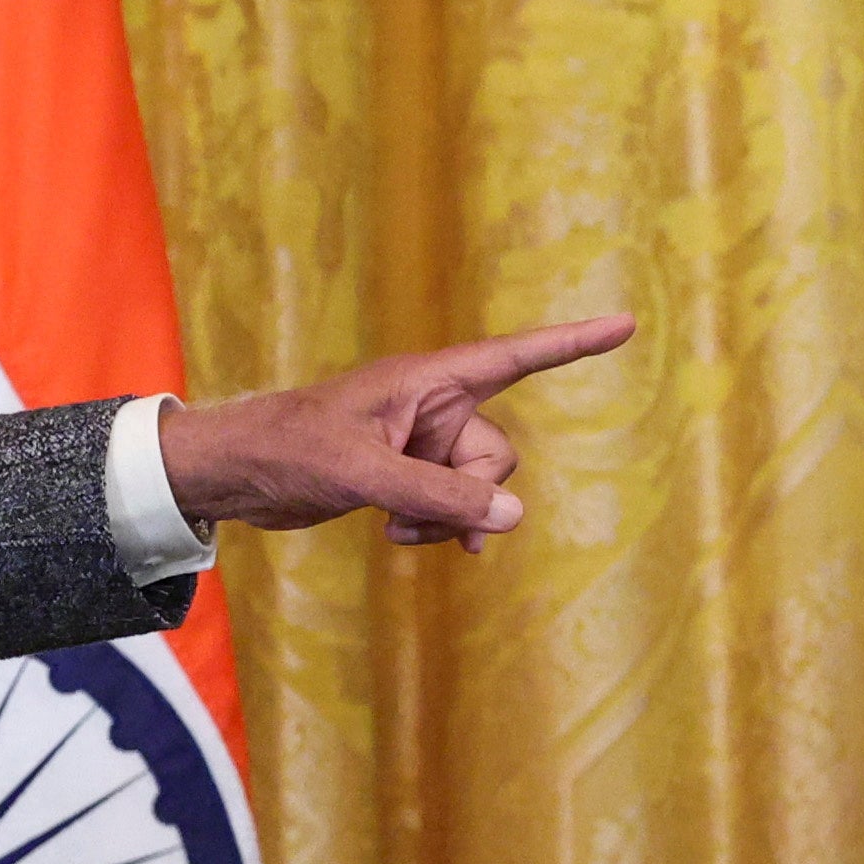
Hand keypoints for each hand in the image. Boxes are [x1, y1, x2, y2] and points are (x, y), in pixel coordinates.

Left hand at [157, 315, 636, 548]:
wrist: (236, 474)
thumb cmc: (289, 450)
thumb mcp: (364, 472)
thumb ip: (439, 494)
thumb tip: (512, 518)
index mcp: (429, 379)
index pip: (517, 356)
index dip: (574, 343)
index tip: (626, 324)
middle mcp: (434, 406)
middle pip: (497, 453)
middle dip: (471, 493)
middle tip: (416, 512)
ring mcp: (423, 443)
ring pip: (477, 488)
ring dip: (447, 518)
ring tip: (395, 528)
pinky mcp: (407, 475)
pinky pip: (453, 506)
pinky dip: (438, 526)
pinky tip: (403, 539)